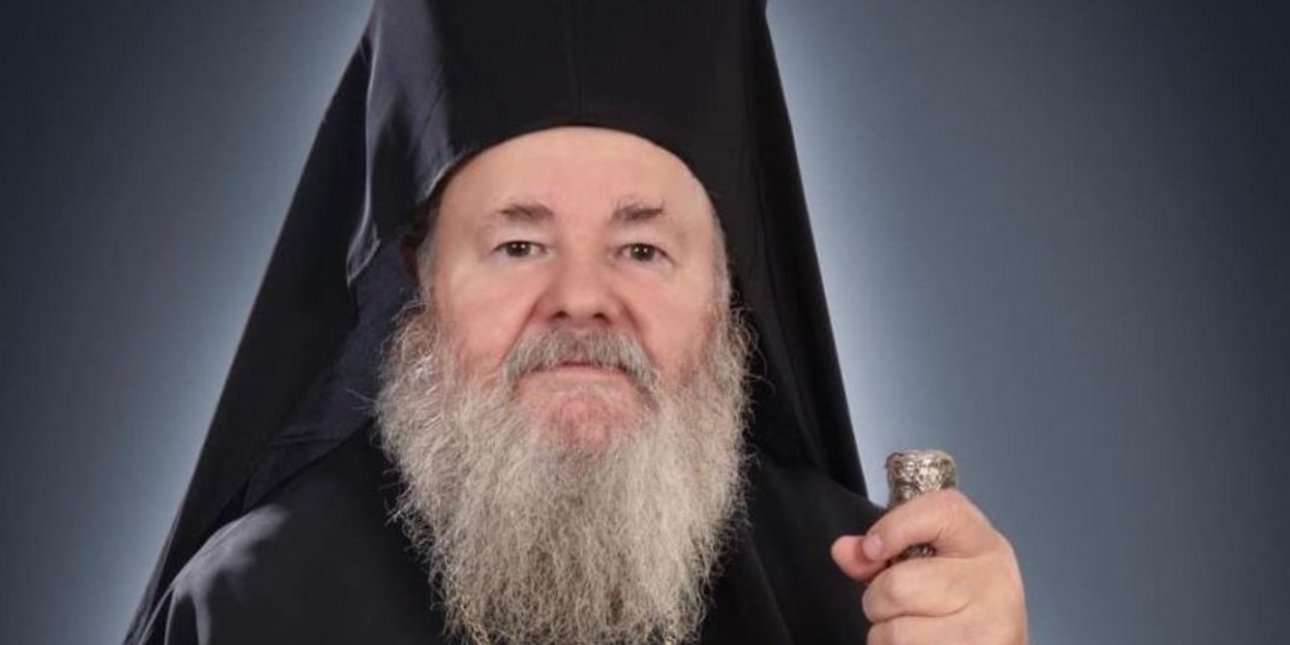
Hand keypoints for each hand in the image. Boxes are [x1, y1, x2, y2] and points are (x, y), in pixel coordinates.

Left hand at [830, 489, 1027, 643]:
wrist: (999, 643)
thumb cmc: (961, 601)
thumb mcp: (928, 561)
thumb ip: (882, 552)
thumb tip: (845, 551)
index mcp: (980, 542)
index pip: (937, 511)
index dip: (892, 528)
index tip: (874, 549)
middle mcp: (992, 579)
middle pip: (896, 586)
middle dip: (879, 601)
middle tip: (899, 606)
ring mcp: (988, 626)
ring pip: (895, 633)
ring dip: (887, 636)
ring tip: (914, 631)